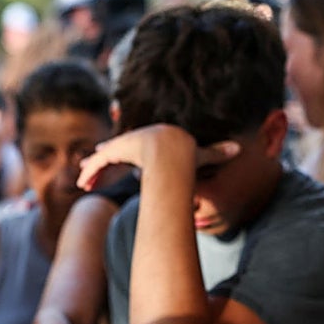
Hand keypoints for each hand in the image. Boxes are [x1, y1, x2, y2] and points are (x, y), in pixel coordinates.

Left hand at [76, 123, 239, 191]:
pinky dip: (91, 172)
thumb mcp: (201, 156)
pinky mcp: (116, 150)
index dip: (123, 153)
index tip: (114, 157)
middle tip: (89, 174)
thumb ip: (216, 154)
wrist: (174, 151)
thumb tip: (240, 149)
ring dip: (93, 172)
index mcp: (153, 140)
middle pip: (116, 152)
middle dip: (103, 162)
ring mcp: (125, 144)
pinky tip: (83, 183)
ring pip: (105, 159)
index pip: (135, 147)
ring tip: (83, 184)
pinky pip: (100, 163)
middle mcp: (137, 140)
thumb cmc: (188, 155)